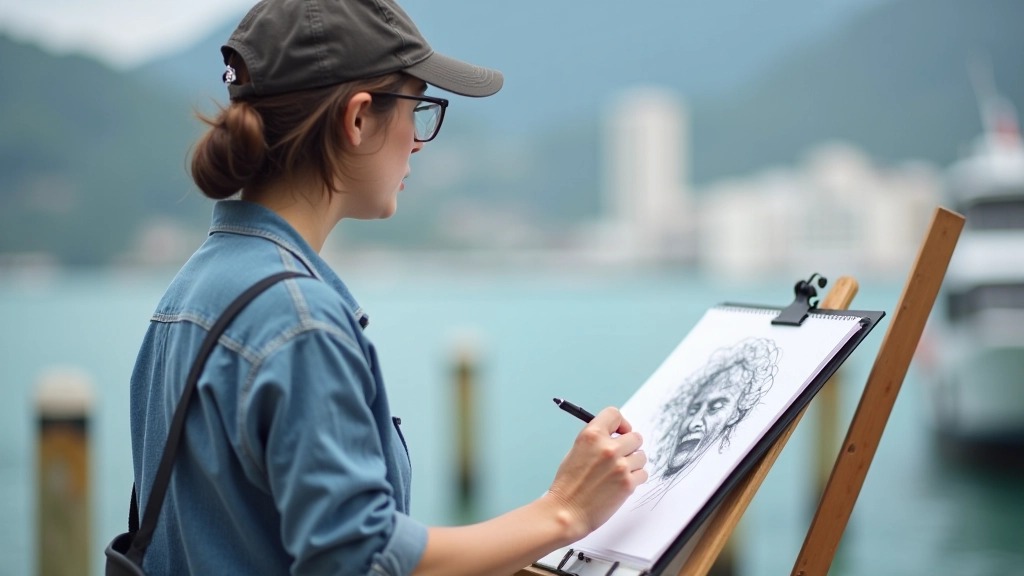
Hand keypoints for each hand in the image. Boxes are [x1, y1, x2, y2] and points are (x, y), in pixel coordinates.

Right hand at [545, 407, 647, 539]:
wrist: (566, 512)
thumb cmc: (567, 485)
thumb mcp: (576, 451)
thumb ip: (596, 440)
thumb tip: (616, 435)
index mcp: (591, 435)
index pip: (615, 414)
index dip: (620, 423)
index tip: (619, 432)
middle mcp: (608, 447)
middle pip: (635, 436)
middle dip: (629, 446)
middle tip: (621, 456)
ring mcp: (620, 466)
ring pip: (641, 456)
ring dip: (633, 463)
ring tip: (618, 473)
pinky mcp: (628, 484)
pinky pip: (643, 473)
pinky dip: (635, 478)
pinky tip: (621, 483)